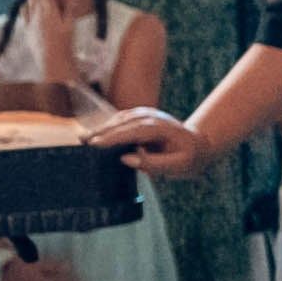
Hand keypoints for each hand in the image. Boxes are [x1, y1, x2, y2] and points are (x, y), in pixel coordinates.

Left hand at [27, 0, 74, 84]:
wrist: (52, 60)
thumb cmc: (65, 43)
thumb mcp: (70, 25)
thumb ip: (68, 10)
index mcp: (49, 10)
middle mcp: (37, 13)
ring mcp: (30, 21)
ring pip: (28, 3)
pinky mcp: (27, 29)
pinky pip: (24, 14)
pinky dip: (25, 7)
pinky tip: (25, 4)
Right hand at [90, 108, 210, 178]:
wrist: (199, 145)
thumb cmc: (190, 158)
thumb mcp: (178, 166)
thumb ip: (154, 163)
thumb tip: (126, 159)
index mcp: (162, 128)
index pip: (134, 130)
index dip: (114, 136)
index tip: (96, 144)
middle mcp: (152, 117)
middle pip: (123, 122)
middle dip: (102, 132)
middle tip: (82, 142)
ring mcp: (146, 114)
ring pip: (120, 118)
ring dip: (102, 128)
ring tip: (83, 139)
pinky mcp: (140, 117)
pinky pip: (120, 120)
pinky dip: (107, 126)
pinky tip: (94, 136)